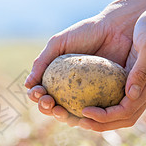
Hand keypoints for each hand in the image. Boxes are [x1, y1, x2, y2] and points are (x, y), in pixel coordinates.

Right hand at [24, 12, 134, 127]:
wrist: (118, 28)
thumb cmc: (87, 32)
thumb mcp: (59, 43)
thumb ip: (42, 62)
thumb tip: (27, 85)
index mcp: (57, 79)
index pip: (43, 94)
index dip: (38, 97)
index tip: (39, 92)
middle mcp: (71, 91)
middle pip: (55, 108)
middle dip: (47, 109)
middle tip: (49, 102)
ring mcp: (89, 98)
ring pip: (73, 115)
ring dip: (63, 117)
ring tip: (61, 110)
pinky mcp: (108, 101)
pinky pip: (97, 114)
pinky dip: (87, 117)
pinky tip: (82, 113)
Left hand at [80, 10, 145, 130]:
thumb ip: (141, 70)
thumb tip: (130, 95)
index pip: (126, 111)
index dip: (105, 116)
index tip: (85, 112)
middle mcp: (145, 91)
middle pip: (122, 119)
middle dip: (100, 124)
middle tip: (78, 122)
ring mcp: (140, 88)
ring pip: (120, 114)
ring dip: (100, 120)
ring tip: (78, 118)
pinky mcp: (132, 82)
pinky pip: (116, 101)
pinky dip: (102, 107)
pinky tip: (84, 102)